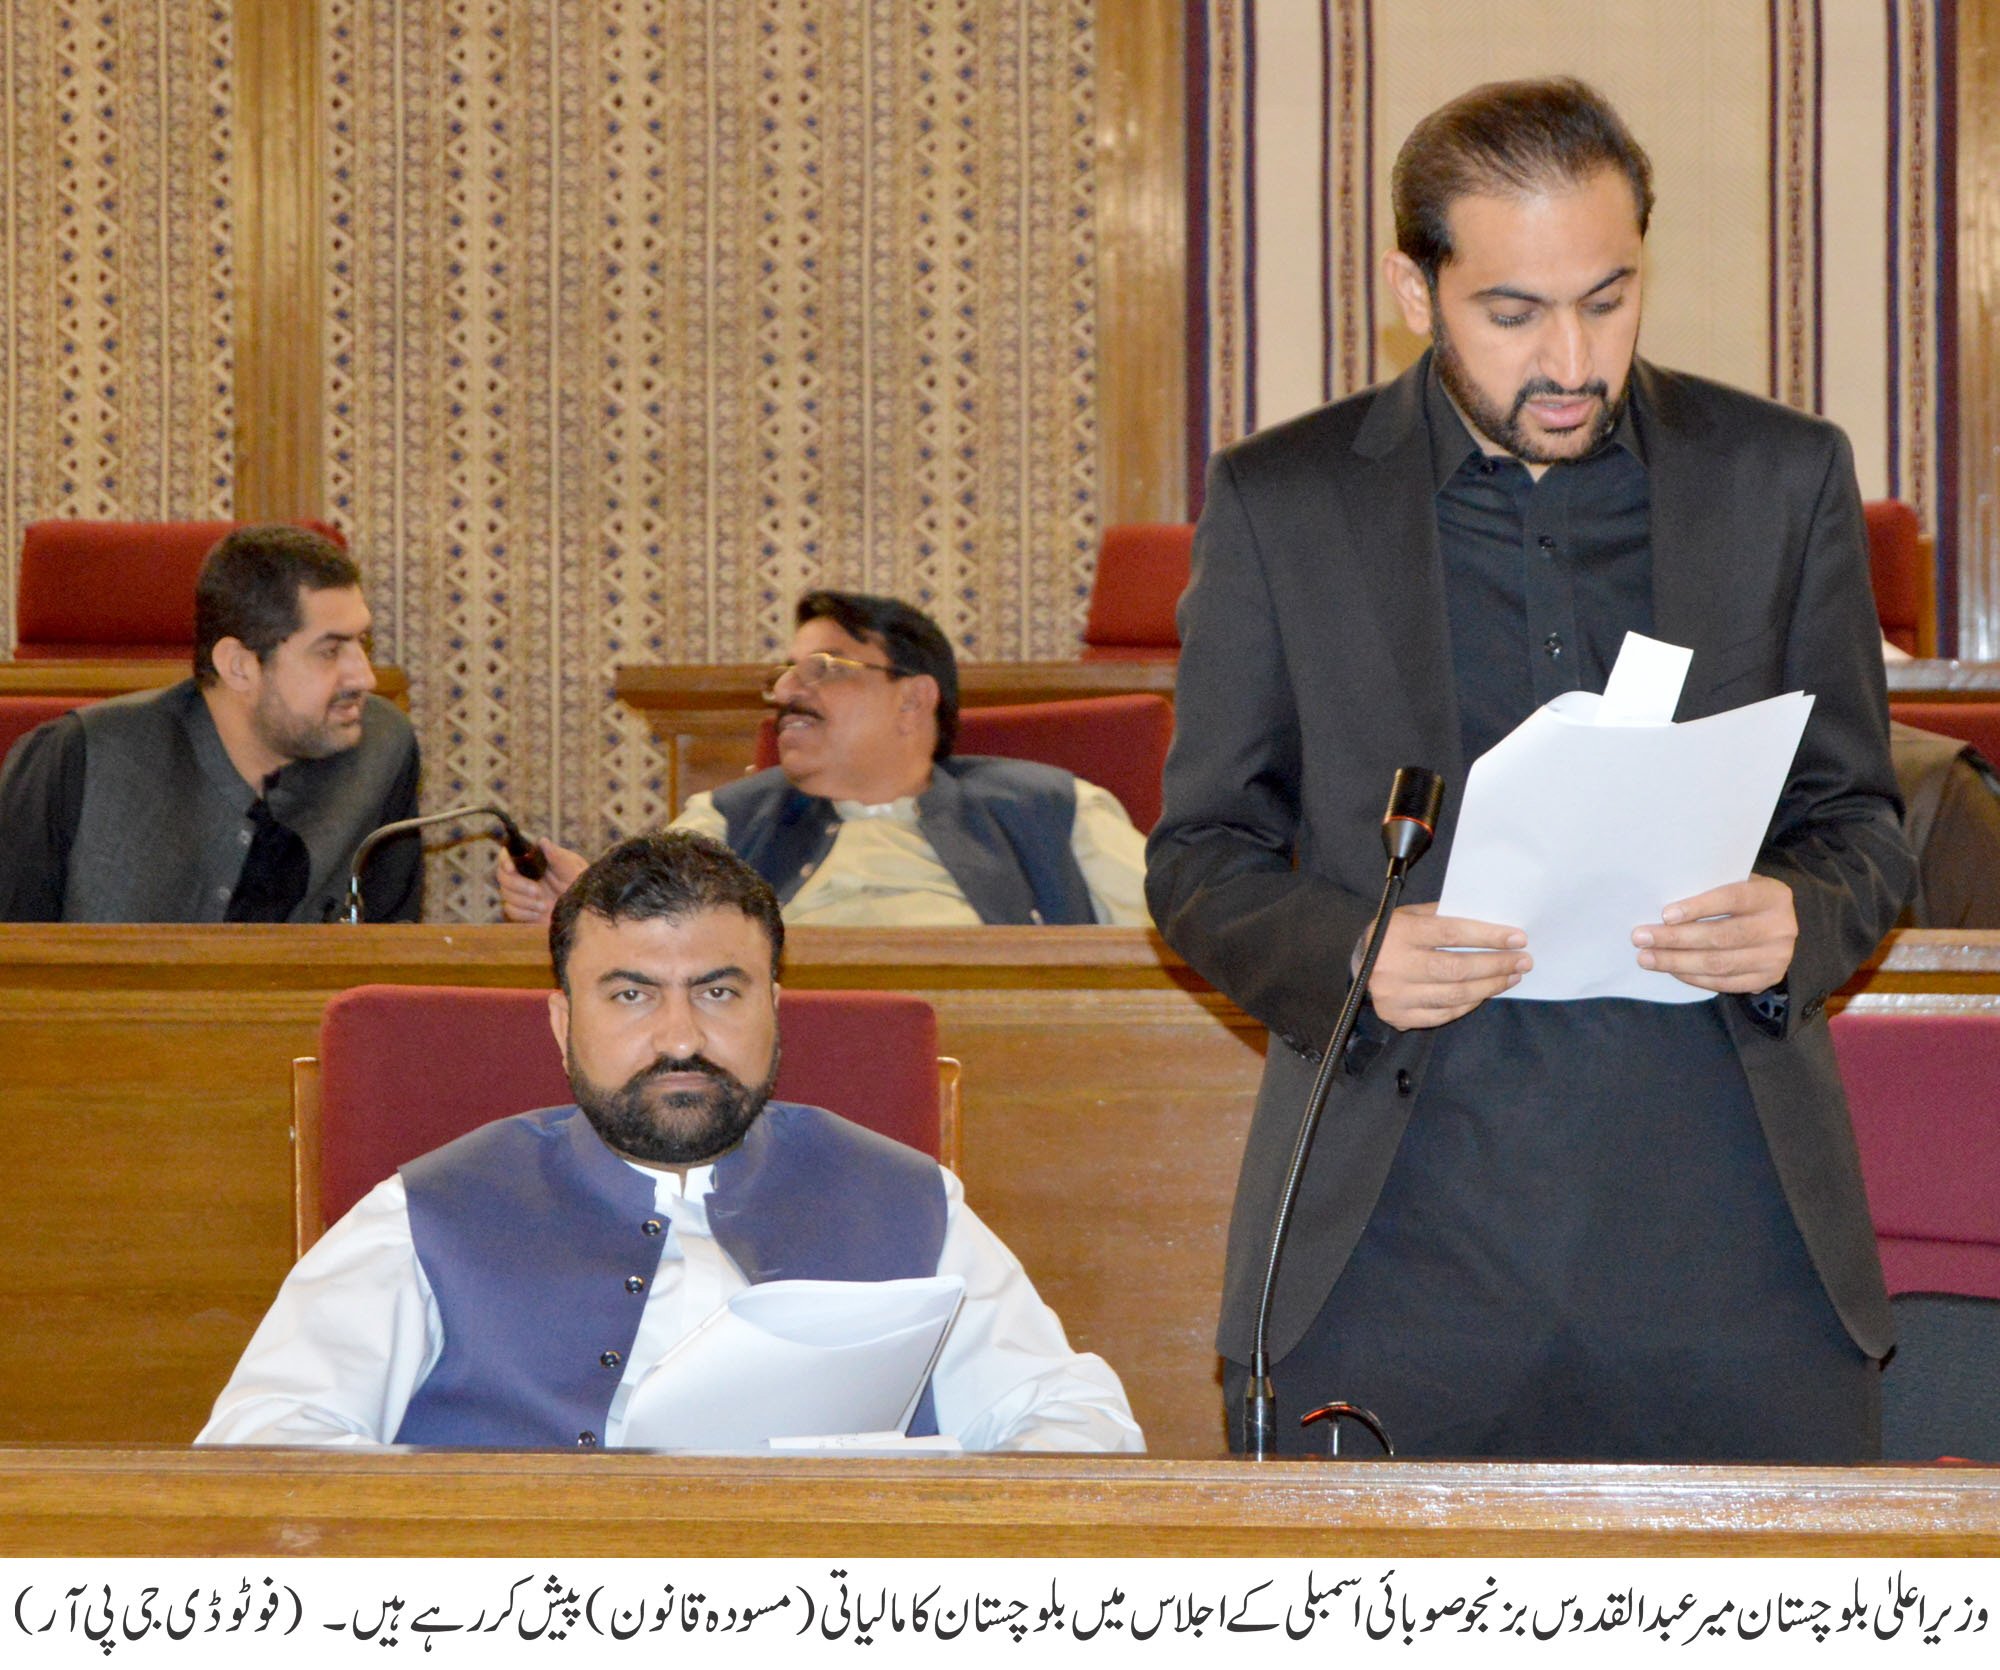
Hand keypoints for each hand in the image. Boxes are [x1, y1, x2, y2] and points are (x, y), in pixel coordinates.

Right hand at [497, 838, 586, 923]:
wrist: (586, 912)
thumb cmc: (582, 885)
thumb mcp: (574, 870)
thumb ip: (558, 857)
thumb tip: (543, 840)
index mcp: (534, 861)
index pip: (509, 856)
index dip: (504, 860)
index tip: (511, 868)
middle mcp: (524, 876)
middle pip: (502, 876)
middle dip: (519, 885)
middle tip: (538, 891)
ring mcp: (522, 894)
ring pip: (506, 894)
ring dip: (524, 901)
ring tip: (545, 905)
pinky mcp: (522, 910)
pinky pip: (510, 910)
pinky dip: (524, 913)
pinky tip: (540, 913)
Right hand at [1364, 902, 1530, 1029]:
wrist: (1356, 965)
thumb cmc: (1393, 935)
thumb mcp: (1411, 915)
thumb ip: (1445, 915)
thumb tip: (1492, 921)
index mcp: (1398, 932)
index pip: (1451, 933)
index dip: (1488, 936)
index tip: (1517, 938)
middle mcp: (1394, 965)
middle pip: (1456, 968)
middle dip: (1496, 965)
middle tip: (1523, 961)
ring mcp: (1395, 995)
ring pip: (1454, 995)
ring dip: (1489, 986)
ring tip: (1512, 977)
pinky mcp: (1398, 1016)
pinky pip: (1444, 1014)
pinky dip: (1469, 1004)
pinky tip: (1485, 993)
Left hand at [1632, 875, 1796, 993]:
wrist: (1779, 926)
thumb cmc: (1745, 899)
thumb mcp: (1737, 884)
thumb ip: (1710, 890)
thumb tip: (1664, 909)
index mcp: (1773, 896)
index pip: (1733, 899)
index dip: (1698, 907)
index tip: (1664, 915)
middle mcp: (1780, 927)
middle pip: (1721, 936)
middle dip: (1676, 939)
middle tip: (1641, 938)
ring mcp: (1776, 957)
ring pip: (1719, 963)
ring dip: (1677, 962)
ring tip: (1647, 957)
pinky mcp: (1767, 979)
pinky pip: (1723, 982)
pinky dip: (1693, 977)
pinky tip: (1671, 970)